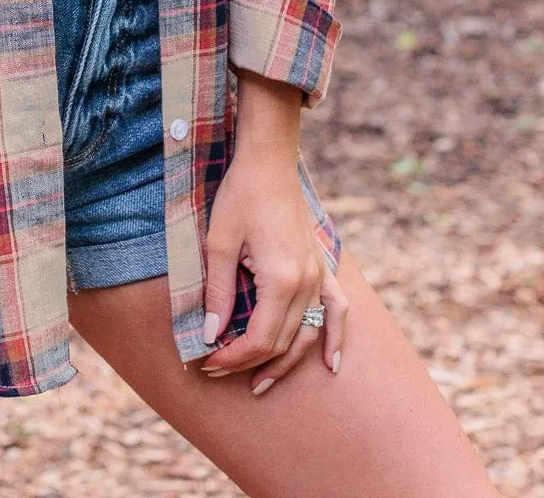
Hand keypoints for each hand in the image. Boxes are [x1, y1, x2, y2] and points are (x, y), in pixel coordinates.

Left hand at [199, 149, 347, 391]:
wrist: (268, 161)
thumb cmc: (240, 195)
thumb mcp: (219, 242)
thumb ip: (219, 293)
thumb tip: (212, 335)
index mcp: (281, 279)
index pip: (260, 339)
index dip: (233, 358)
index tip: (207, 362)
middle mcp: (307, 283)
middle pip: (282, 343)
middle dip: (249, 363)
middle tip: (217, 370)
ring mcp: (319, 276)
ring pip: (307, 336)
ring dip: (284, 363)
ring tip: (259, 382)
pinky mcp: (322, 267)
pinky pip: (337, 312)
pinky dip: (335, 339)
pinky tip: (332, 365)